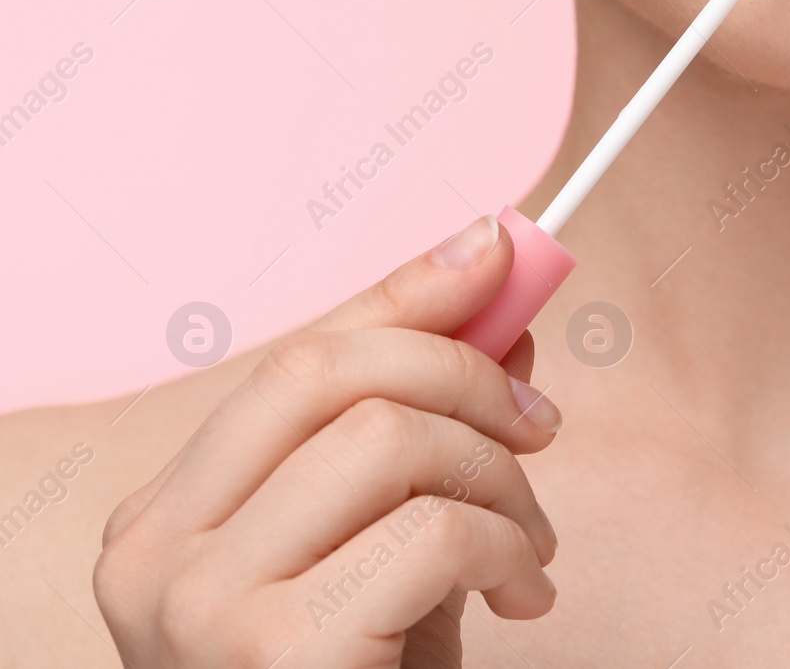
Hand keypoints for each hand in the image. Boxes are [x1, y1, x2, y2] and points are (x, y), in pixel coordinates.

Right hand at [93, 215, 562, 668]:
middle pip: (331, 371)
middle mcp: (159, 552)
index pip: (296, 359)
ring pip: (392, 438)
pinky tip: (523, 598)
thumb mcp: (390, 544)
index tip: (498, 249)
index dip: (406, 295)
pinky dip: (511, 549)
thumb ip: (426, 431)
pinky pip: (434, 531)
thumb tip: (499, 303)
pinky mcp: (276, 654)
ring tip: (531, 548)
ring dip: (503, 479)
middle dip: (467, 373)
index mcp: (170, 515)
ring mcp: (202, 605)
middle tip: (542, 428)